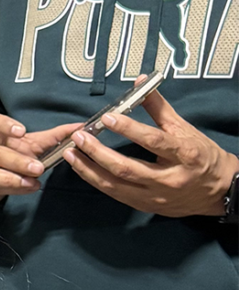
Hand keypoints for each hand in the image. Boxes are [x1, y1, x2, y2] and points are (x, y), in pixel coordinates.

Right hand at [0, 112, 72, 205]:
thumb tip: (81, 128)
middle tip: (38, 167)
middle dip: (18, 160)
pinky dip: (13, 186)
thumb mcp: (30, 143)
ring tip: (33, 180)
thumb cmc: (9, 154)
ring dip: (14, 176)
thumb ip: (53, 136)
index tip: (21, 132)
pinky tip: (28, 187)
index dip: (3, 125)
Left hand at [62, 88, 238, 216]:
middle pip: (127, 168)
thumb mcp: (185, 129)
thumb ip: (159, 108)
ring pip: (115, 186)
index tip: (107, 118)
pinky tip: (82, 169)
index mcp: (183, 155)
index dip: (129, 130)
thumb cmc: (202, 155)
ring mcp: (155, 196)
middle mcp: (168, 179)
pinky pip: (115, 194)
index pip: (153, 141)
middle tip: (79, 138)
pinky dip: (96, 181)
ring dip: (89, 170)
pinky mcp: (145, 207)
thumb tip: (141, 82)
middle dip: (98, 153)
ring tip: (71, 154)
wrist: (218, 191)